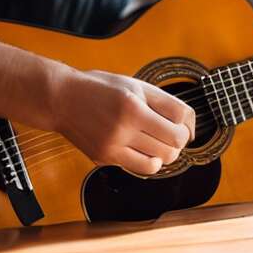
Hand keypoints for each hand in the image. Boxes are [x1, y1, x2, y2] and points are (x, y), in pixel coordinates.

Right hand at [49, 68, 195, 174]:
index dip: (188, 123)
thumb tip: (190, 123)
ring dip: (167, 151)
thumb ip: (164, 102)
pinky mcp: (105, 159)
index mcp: (133, 106)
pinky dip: (151, 161)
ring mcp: (113, 147)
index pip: (179, 120)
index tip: (184, 123)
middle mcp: (123, 128)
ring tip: (158, 141)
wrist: (62, 100)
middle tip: (171, 131)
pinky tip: (145, 150)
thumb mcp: (135, 84)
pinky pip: (142, 168)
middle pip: (174, 143)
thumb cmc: (101, 88)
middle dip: (179, 138)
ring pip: (161, 160)